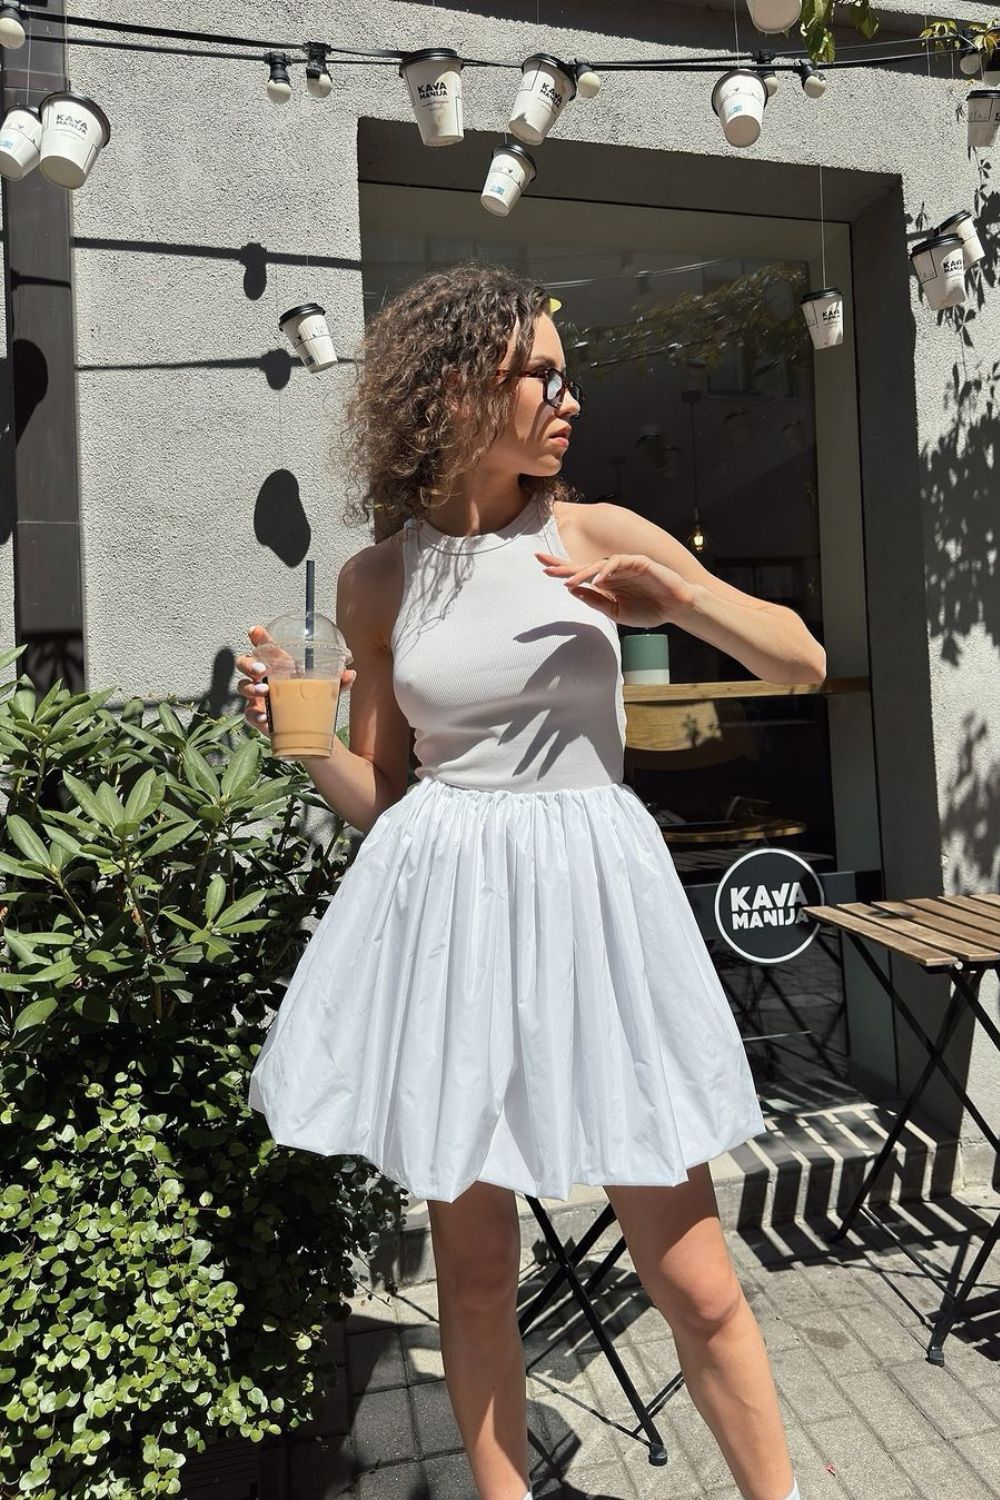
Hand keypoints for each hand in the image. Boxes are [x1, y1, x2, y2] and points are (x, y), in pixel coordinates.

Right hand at [235, 624, 356, 738]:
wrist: (309, 727)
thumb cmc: (310, 699)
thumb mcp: (326, 689)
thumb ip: (338, 681)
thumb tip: (350, 674)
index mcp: (278, 666)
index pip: (265, 647)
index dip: (258, 637)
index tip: (255, 631)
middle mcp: (263, 678)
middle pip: (244, 663)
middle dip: (249, 664)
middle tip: (261, 670)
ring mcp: (257, 696)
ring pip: (242, 686)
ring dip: (251, 688)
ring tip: (265, 693)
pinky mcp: (257, 714)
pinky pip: (248, 712)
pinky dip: (255, 714)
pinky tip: (265, 716)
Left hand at [534, 551, 696, 627]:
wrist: (674, 608)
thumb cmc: (647, 610)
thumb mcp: (615, 612)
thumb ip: (595, 601)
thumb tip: (571, 591)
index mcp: (605, 582)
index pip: (579, 574)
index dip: (561, 570)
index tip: (542, 568)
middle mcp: (612, 571)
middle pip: (582, 565)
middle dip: (562, 564)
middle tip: (542, 562)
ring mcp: (625, 565)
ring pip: (598, 564)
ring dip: (582, 573)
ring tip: (568, 582)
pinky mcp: (638, 562)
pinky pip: (619, 563)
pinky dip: (607, 570)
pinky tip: (598, 580)